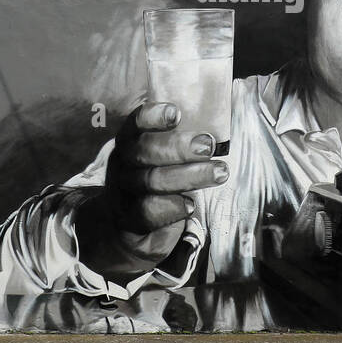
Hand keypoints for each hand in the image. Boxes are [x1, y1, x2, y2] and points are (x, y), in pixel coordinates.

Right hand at [79, 103, 226, 277]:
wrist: (131, 229)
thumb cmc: (160, 183)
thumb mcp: (166, 160)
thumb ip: (182, 143)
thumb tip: (215, 129)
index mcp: (130, 143)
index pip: (134, 125)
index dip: (152, 117)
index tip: (176, 114)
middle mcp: (122, 165)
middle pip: (143, 151)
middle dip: (178, 147)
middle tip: (209, 146)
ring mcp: (122, 194)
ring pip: (151, 181)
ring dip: (189, 176)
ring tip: (219, 172)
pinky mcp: (129, 222)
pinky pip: (148, 212)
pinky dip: (173, 207)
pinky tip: (190, 205)